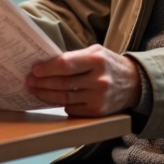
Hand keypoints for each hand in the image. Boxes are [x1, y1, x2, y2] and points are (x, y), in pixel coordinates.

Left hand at [25, 44, 141, 116]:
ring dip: (45, 95)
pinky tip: (50, 98)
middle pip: (62, 84)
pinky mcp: (97, 112)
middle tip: (29, 81)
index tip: (34, 70)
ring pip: (64, 98)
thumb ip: (74, 57)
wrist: (134, 84)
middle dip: (41, 83)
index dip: (47, 69)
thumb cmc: (109, 64)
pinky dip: (59, 104)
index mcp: (97, 60)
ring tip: (34, 90)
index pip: (66, 65)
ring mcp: (98, 98)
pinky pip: (71, 109)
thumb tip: (46, 63)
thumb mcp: (96, 52)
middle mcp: (99, 80)